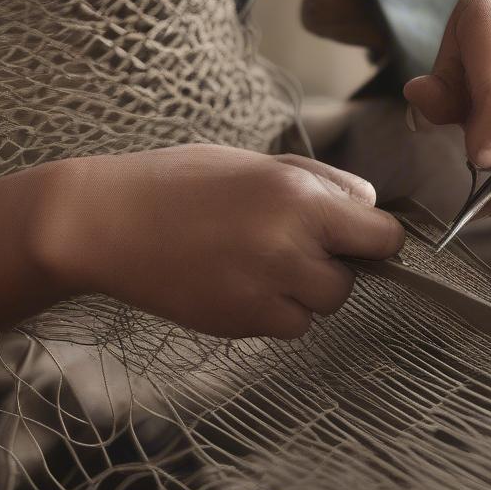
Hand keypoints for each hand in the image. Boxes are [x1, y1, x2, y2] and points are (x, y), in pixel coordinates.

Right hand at [40, 144, 404, 338]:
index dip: (375, 237)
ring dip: (304, 291)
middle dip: (333, 265)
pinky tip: (237, 282)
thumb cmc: (177, 182)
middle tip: (290, 242)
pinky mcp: (240, 323)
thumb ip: (318, 183)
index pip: (382, 235)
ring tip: (255, 260)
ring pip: (321, 307)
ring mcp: (264, 291)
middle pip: (353, 279)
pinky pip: (286, 326)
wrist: (107, 223)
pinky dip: (274, 311)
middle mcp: (289, 247)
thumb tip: (368, 205)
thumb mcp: (254, 163)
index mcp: (298, 197)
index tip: (360, 236)